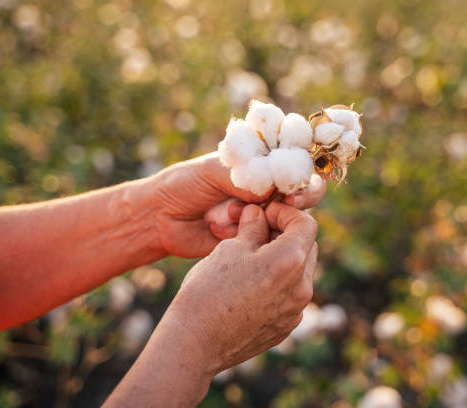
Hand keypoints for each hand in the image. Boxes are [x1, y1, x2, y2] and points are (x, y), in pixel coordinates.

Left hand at [148, 152, 325, 257]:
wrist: (161, 219)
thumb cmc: (184, 184)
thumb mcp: (212, 171)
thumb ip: (244, 176)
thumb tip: (272, 188)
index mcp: (262, 163)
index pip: (297, 162)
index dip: (303, 172)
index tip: (294, 184)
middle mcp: (269, 188)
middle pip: (305, 192)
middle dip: (299, 199)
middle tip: (286, 205)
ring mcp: (265, 215)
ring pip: (290, 220)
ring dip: (266, 219)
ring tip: (229, 215)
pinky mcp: (256, 240)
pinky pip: (268, 240)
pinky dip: (249, 236)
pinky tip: (220, 229)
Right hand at [167, 202, 317, 371]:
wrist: (194, 343)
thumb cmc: (208, 290)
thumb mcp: (229, 249)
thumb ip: (253, 228)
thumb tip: (259, 214)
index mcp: (290, 261)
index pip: (306, 224)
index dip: (285, 213)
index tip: (264, 214)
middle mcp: (302, 288)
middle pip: (307, 248)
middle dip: (287, 235)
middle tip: (257, 233)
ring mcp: (296, 311)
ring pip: (301, 273)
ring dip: (284, 259)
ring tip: (251, 258)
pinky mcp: (287, 327)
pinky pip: (291, 296)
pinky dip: (279, 284)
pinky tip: (251, 285)